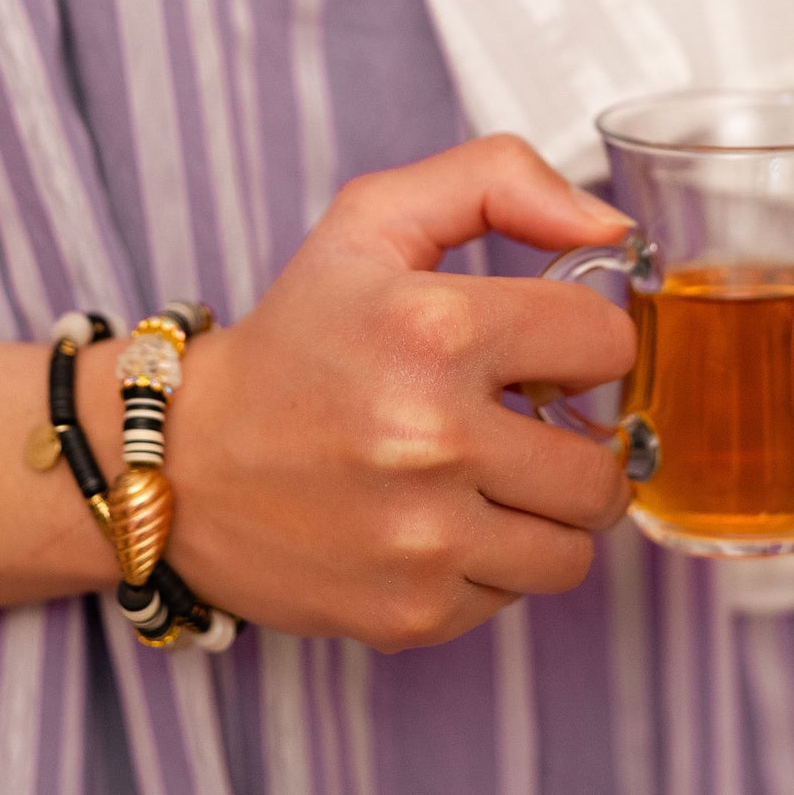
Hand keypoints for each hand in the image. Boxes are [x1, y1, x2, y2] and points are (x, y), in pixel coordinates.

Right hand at [164, 136, 636, 650]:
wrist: (182, 461)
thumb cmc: (294, 339)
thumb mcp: (374, 221)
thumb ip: (498, 181)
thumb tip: (611, 226)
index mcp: (432, 328)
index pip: (606, 344)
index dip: (580, 343)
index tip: (537, 351)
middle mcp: (431, 437)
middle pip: (603, 467)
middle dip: (575, 441)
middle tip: (521, 423)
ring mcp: (421, 538)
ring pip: (576, 545)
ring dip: (545, 512)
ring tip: (487, 477)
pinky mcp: (410, 613)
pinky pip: (517, 595)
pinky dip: (493, 563)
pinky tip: (438, 522)